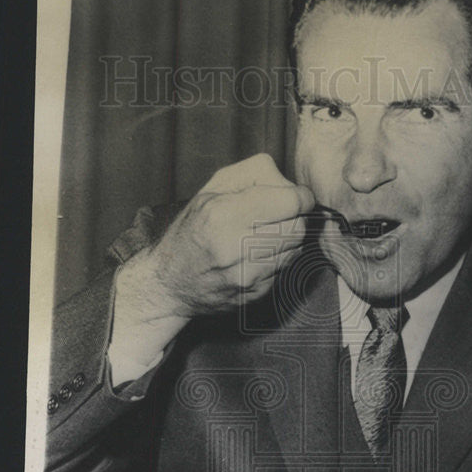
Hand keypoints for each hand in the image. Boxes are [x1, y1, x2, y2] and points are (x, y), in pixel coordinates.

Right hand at [117, 153, 314, 326]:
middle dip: (296, 218)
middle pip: (297, 228)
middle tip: (281, 215)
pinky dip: (279, 259)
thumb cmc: (193, 229)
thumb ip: (253, 176)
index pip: (290, 202)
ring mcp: (247, 276)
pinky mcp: (255, 295)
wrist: (169, 283)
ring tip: (266, 234)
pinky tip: (259, 255)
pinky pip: (285, 270)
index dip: (301, 197)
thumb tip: (292, 185)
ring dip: (288, 240)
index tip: (298, 197)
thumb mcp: (212, 190)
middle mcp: (235, 248)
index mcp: (223, 214)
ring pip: (296, 250)